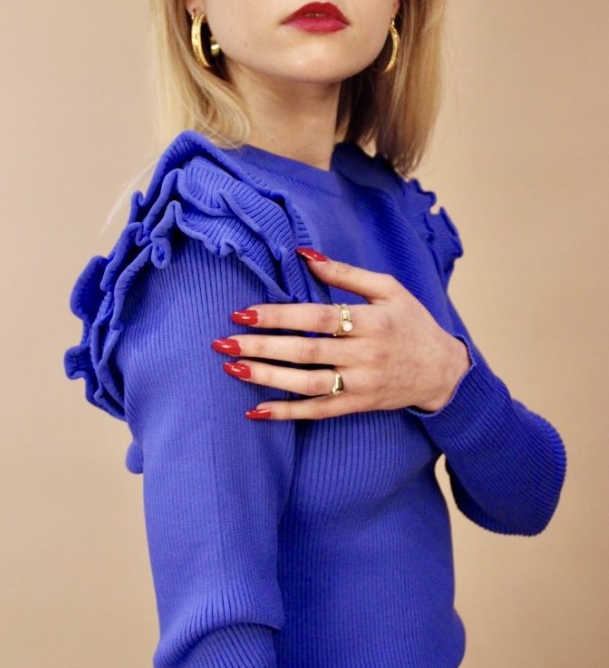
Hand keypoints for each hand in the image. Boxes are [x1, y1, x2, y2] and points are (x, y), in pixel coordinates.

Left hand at [211, 249, 469, 420]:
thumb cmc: (412, 323)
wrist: (442, 372)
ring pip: (307, 384)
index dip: (279, 315)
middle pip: (306, 352)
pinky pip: (317, 412)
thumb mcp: (388, 289)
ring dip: (267, 378)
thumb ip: (346, 273)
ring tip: (233, 367)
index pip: (317, 318)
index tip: (244, 312)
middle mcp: (365, 355)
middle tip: (224, 341)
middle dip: (262, 347)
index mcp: (371, 321)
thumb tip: (303, 254)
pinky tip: (256, 410)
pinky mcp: (358, 406)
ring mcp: (361, 385)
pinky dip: (286, 413)